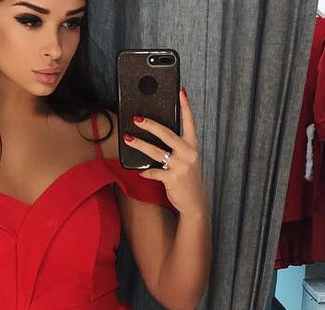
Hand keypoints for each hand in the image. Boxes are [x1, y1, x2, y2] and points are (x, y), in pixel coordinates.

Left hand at [123, 88, 206, 216]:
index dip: (185, 106)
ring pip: (157, 152)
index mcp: (192, 146)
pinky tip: (140, 171)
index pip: (189, 122)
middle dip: (151, 125)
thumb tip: (159, 134)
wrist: (195, 203)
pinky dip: (146, 172)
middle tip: (137, 118)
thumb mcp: (188, 160)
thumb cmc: (188, 178)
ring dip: (140, 144)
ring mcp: (180, 167)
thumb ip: (178, 147)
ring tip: (129, 138)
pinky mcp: (172, 180)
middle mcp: (188, 154)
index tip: (181, 91)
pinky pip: (154, 173)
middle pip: (167, 134)